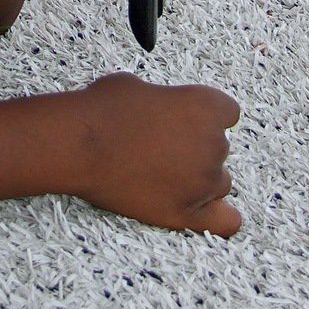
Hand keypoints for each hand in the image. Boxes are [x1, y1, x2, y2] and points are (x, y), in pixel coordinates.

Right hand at [77, 73, 240, 235]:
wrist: (80, 145)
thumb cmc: (104, 109)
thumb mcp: (141, 86)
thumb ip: (167, 102)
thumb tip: (162, 112)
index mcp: (204, 105)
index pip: (227, 112)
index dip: (204, 116)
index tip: (185, 120)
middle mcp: (212, 143)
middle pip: (220, 148)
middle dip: (196, 147)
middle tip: (161, 147)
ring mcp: (202, 182)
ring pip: (220, 183)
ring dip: (200, 179)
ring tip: (165, 174)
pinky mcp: (185, 214)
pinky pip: (226, 222)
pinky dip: (220, 218)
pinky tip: (203, 210)